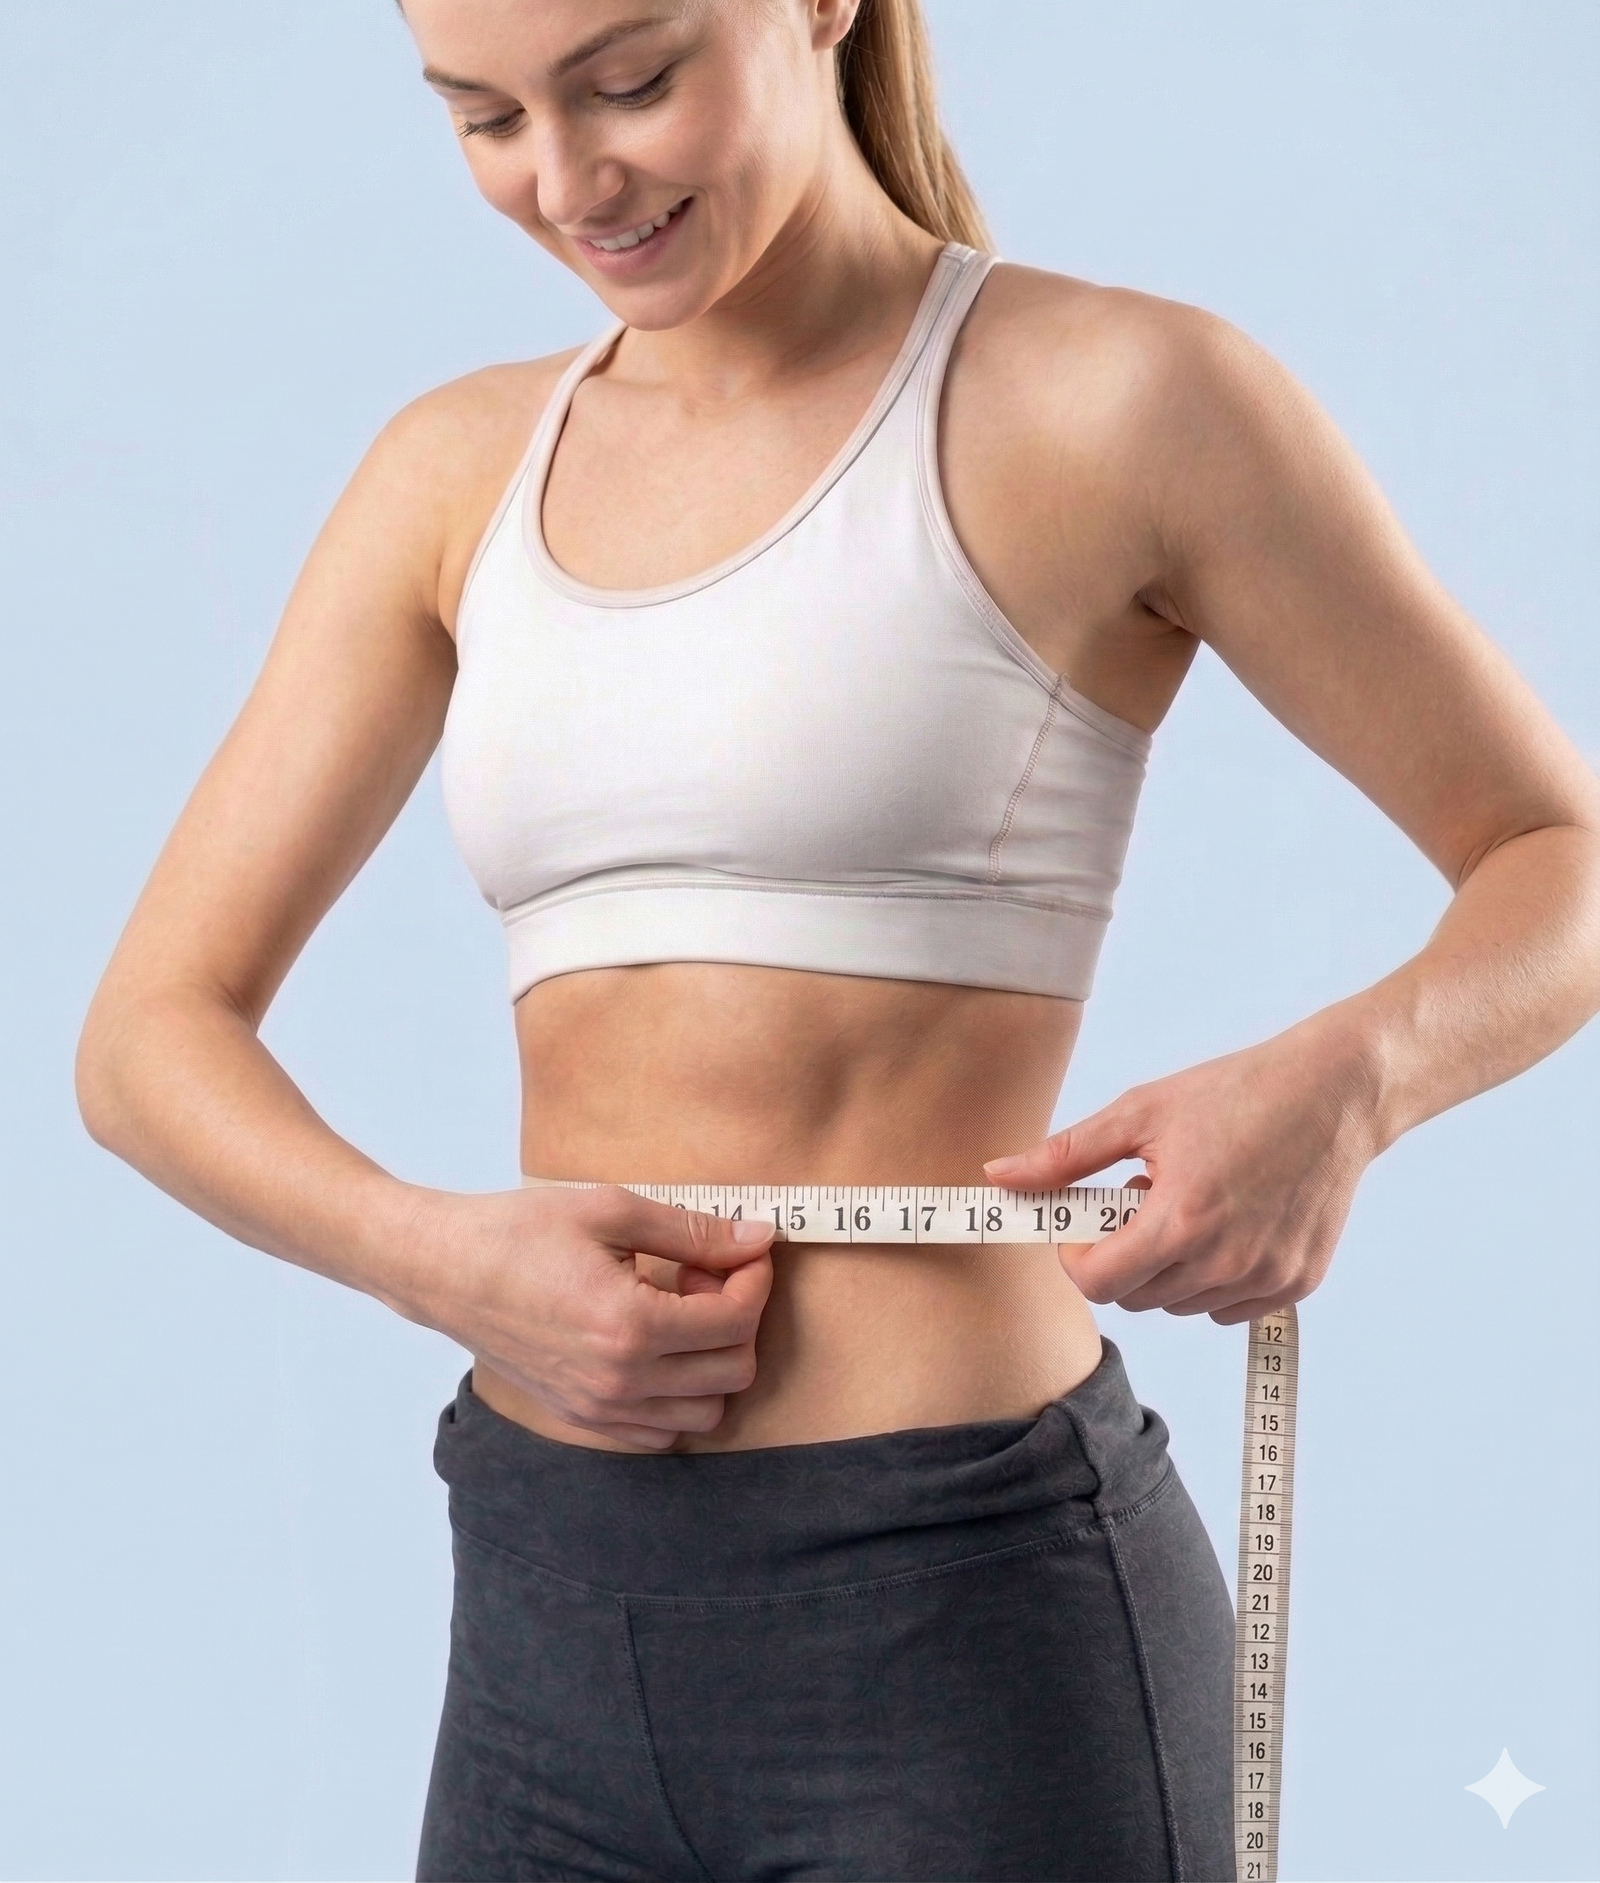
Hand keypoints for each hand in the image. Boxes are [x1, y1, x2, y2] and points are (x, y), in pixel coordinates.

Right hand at [403, 1183, 773, 1447]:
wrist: (443, 1270)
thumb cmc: (519, 1231)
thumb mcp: (610, 1210)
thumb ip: (693, 1230)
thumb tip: (758, 1237)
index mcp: (629, 1326)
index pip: (736, 1321)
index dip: (754, 1279)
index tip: (743, 1248)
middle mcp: (619, 1381)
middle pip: (733, 1371)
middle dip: (738, 1317)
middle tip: (703, 1274)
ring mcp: (599, 1410)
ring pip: (706, 1412)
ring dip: (713, 1361)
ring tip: (678, 1311)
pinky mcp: (582, 1420)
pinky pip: (662, 1433)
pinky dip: (679, 1396)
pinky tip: (655, 1345)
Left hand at [983, 1022, 1380, 1322]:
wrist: (1335, 1092)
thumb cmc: (1236, 1093)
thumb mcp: (1141, 1112)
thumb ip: (1065, 1155)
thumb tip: (998, 1176)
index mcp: (1180, 1220)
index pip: (1097, 1282)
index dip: (1076, 1255)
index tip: (1082, 1223)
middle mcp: (1226, 1261)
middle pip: (1136, 1296)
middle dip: (1121, 1255)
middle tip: (1139, 1198)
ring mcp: (1267, 1277)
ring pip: (1180, 1305)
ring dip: (1167, 1268)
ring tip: (1186, 1203)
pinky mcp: (1298, 1282)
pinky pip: (1228, 1308)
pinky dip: (1212, 1278)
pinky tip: (1224, 1224)